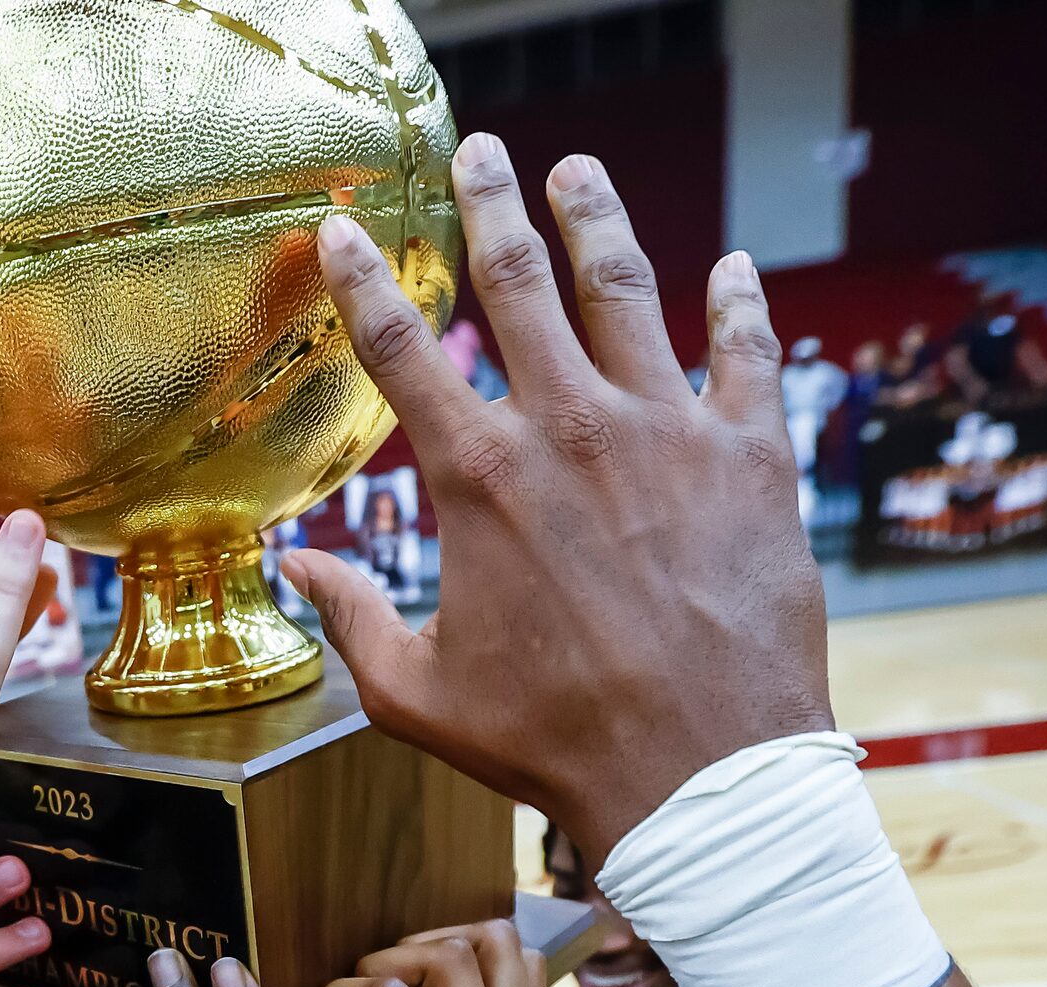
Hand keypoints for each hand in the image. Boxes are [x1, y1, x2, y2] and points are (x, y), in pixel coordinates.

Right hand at [286, 138, 830, 866]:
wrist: (700, 771)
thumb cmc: (551, 741)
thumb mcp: (418, 694)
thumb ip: (352, 618)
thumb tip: (293, 567)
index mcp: (482, 478)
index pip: (402, 348)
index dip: (365, 278)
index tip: (345, 227)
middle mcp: (572, 429)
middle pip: (520, 281)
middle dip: (490, 205)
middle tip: (480, 153)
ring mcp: (670, 432)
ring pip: (628, 290)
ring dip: (598, 220)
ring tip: (581, 171)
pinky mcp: (753, 457)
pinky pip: (748, 355)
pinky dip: (740, 306)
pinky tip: (732, 268)